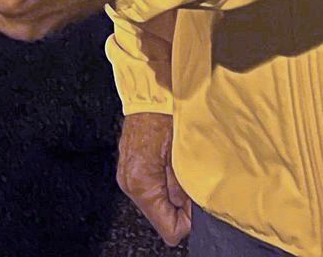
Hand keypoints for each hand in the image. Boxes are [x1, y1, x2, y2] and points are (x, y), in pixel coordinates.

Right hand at [117, 112, 191, 246]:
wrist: (149, 94)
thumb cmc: (166, 116)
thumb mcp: (183, 154)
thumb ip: (185, 188)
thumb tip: (190, 210)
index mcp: (142, 184)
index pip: (168, 229)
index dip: (187, 221)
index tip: (195, 203)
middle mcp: (129, 184)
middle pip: (161, 218)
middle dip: (179, 206)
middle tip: (190, 181)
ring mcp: (126, 177)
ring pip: (156, 204)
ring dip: (172, 194)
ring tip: (179, 169)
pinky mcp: (129, 170)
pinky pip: (151, 189)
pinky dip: (163, 184)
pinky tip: (169, 165)